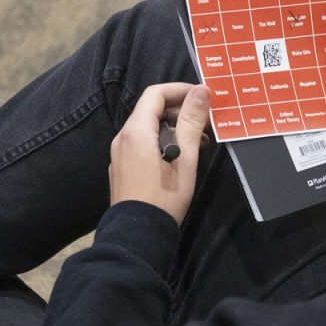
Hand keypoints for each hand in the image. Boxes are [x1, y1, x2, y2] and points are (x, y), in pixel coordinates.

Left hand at [110, 83, 210, 225]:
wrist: (138, 235)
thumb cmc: (164, 196)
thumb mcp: (185, 158)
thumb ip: (192, 122)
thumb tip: (201, 91)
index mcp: (136, 131)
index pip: (155, 94)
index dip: (180, 90)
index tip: (203, 97)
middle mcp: (123, 138)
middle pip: (151, 110)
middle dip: (180, 111)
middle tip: (206, 123)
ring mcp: (120, 154)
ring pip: (148, 128)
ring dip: (174, 128)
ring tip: (199, 143)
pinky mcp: (122, 168)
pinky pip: (142, 144)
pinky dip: (162, 142)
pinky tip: (181, 158)